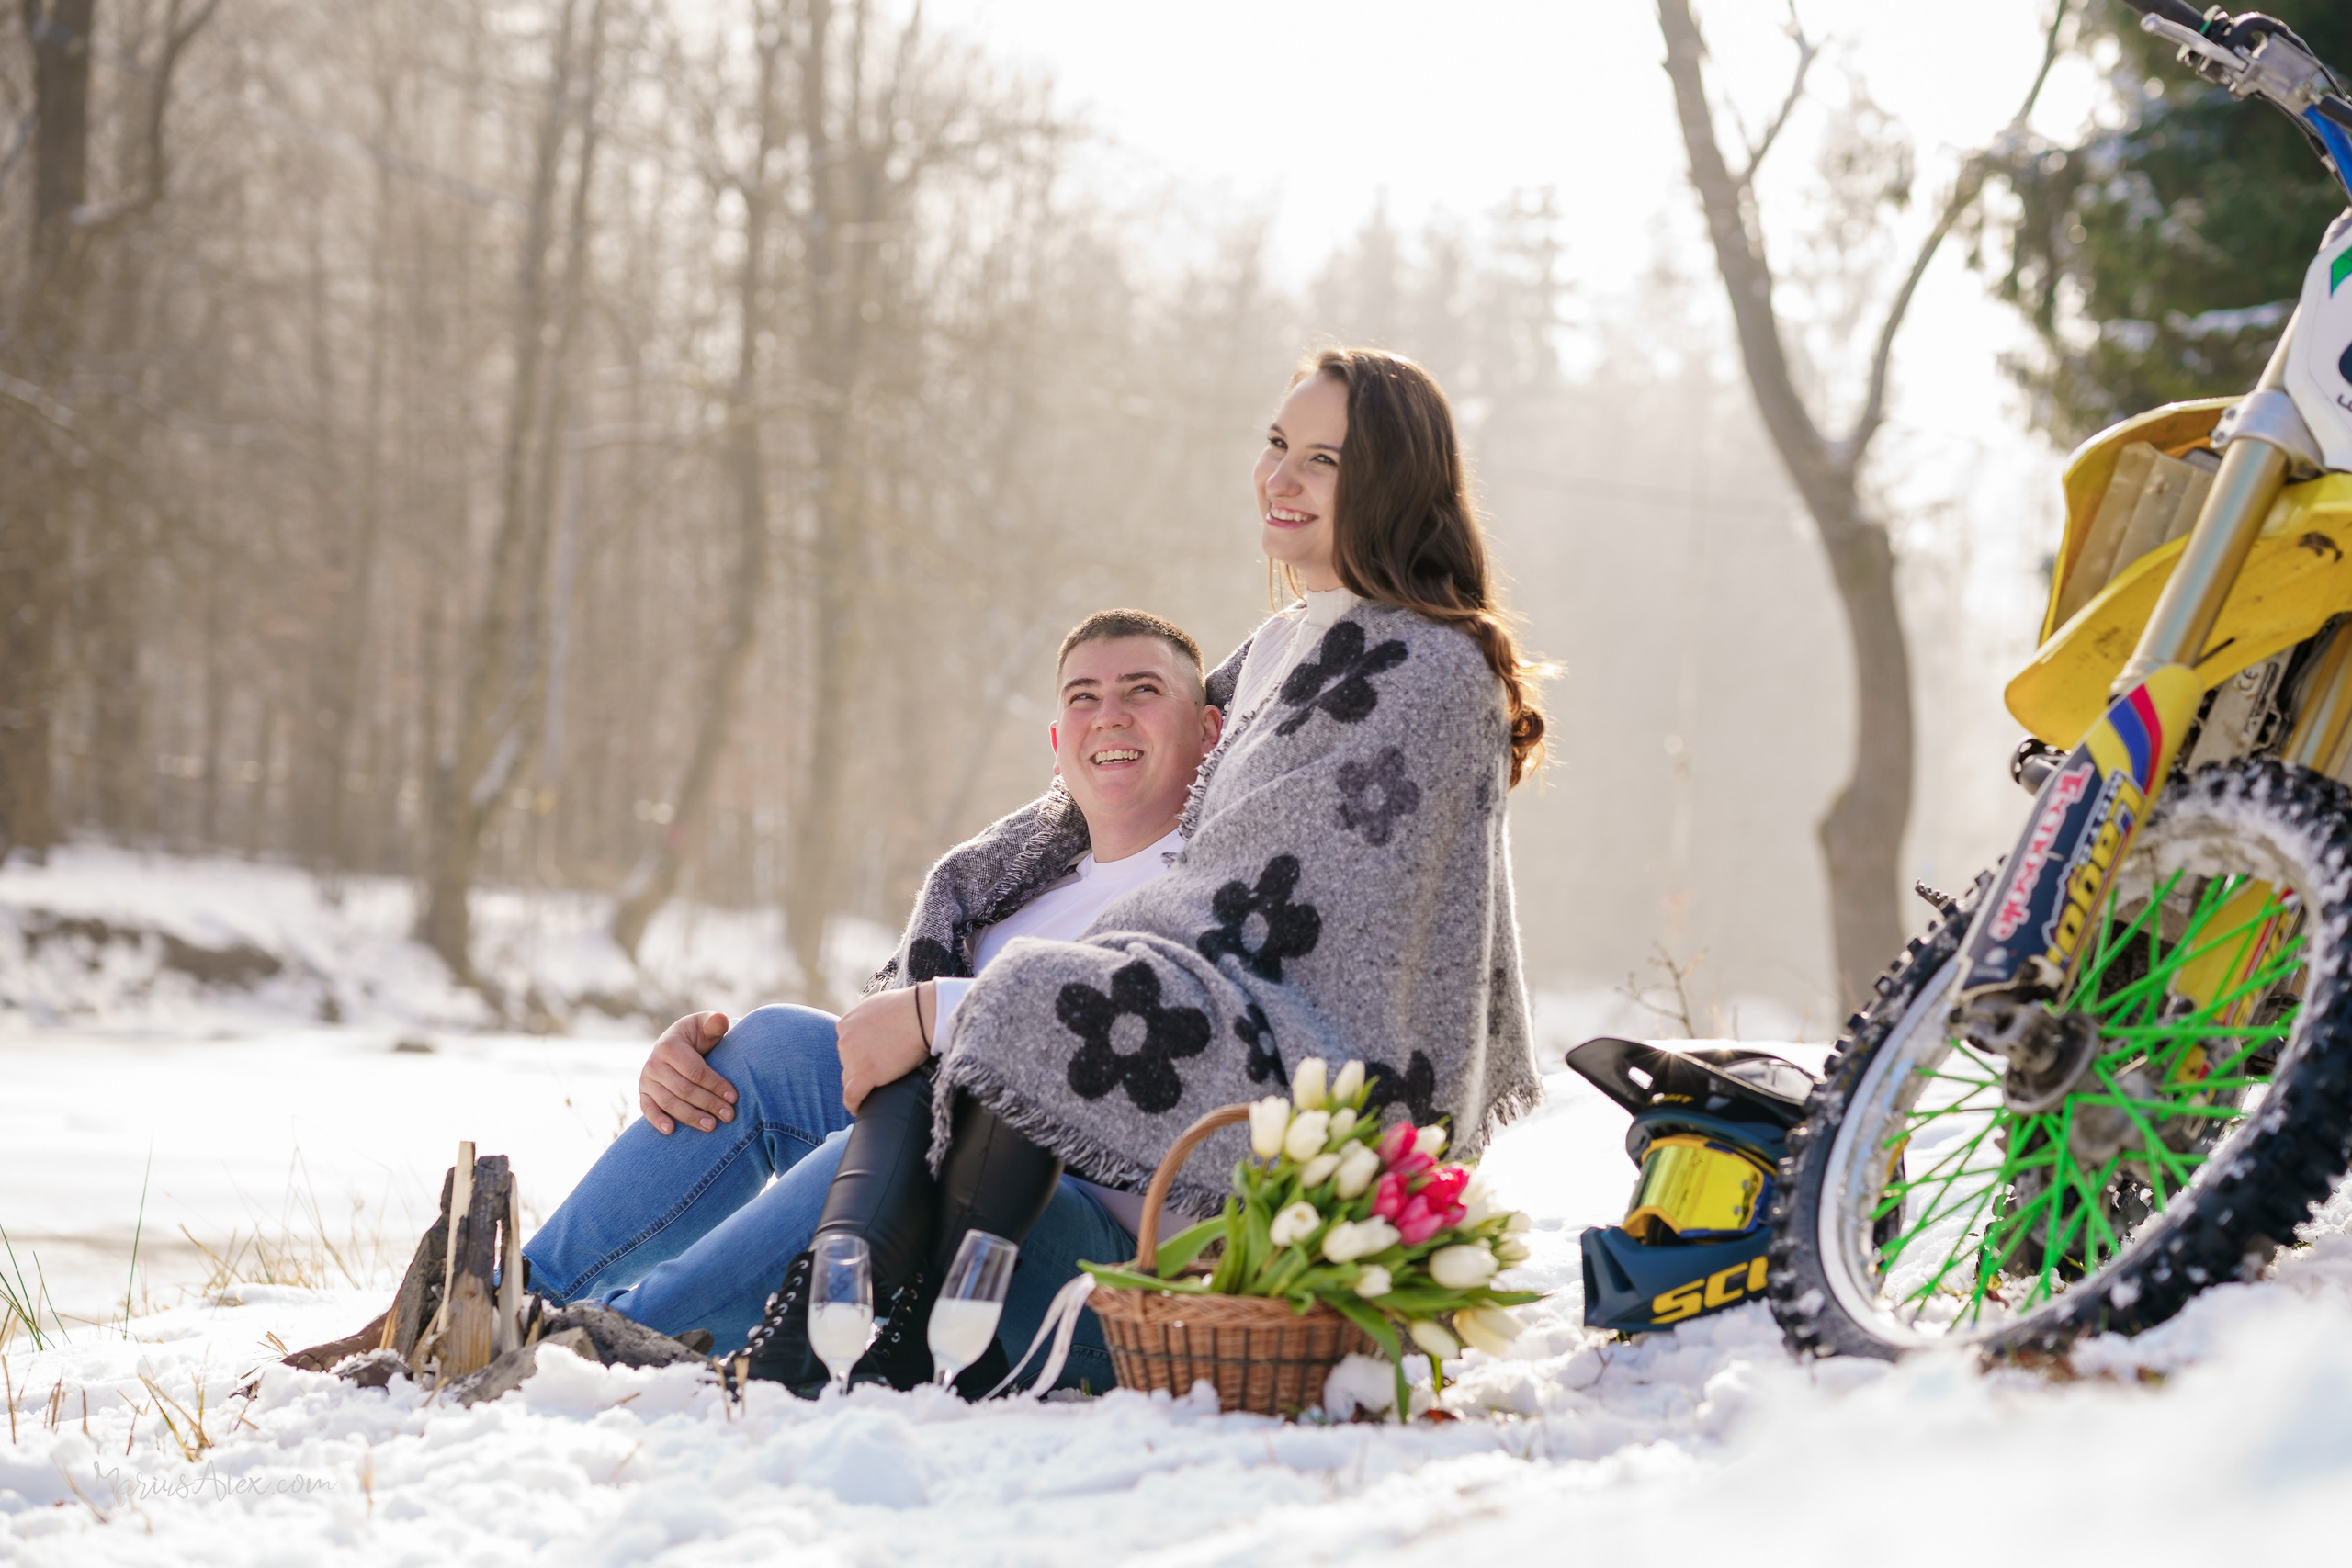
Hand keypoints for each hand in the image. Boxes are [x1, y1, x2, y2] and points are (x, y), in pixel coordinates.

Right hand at [639, 1010, 737, 1134]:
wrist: (678, 1044)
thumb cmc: (698, 1036)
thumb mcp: (706, 1026)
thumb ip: (715, 1023)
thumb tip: (721, 1019)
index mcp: (669, 1046)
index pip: (695, 1071)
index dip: (715, 1085)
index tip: (733, 1097)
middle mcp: (654, 1063)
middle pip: (684, 1089)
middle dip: (708, 1104)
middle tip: (729, 1115)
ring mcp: (646, 1080)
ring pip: (669, 1102)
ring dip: (690, 1117)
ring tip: (712, 1126)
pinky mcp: (643, 1093)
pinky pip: (647, 1109)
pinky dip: (657, 1120)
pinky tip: (671, 1130)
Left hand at [836, 984, 933, 1114]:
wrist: (922, 1015)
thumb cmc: (909, 1008)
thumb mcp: (877, 1006)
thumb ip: (867, 1020)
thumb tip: (871, 1028)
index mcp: (846, 1024)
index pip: (847, 1047)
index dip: (859, 1055)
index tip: (871, 1061)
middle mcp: (844, 1041)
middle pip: (847, 1063)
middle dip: (860, 1068)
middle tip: (881, 1072)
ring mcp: (852, 1058)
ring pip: (850, 1080)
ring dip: (860, 1085)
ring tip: (873, 1091)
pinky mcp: (865, 1074)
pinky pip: (852, 1096)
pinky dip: (854, 1104)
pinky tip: (858, 1110)